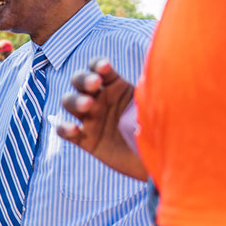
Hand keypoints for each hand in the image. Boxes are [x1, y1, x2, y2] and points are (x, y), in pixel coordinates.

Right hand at [56, 57, 148, 179]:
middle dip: (84, 79)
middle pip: (79, 80)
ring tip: (87, 105)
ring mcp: (90, 119)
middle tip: (95, 83)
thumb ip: (152, 89)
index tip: (105, 67)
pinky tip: (74, 129)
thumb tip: (156, 72)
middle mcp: (99, 99)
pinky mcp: (85, 140)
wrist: (157, 160)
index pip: (99, 68)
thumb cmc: (159, 128)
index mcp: (115, 86)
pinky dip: (65, 128)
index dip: (98, 65)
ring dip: (75, 100)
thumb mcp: (158, 105)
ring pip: (70, 101)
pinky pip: (66, 131)